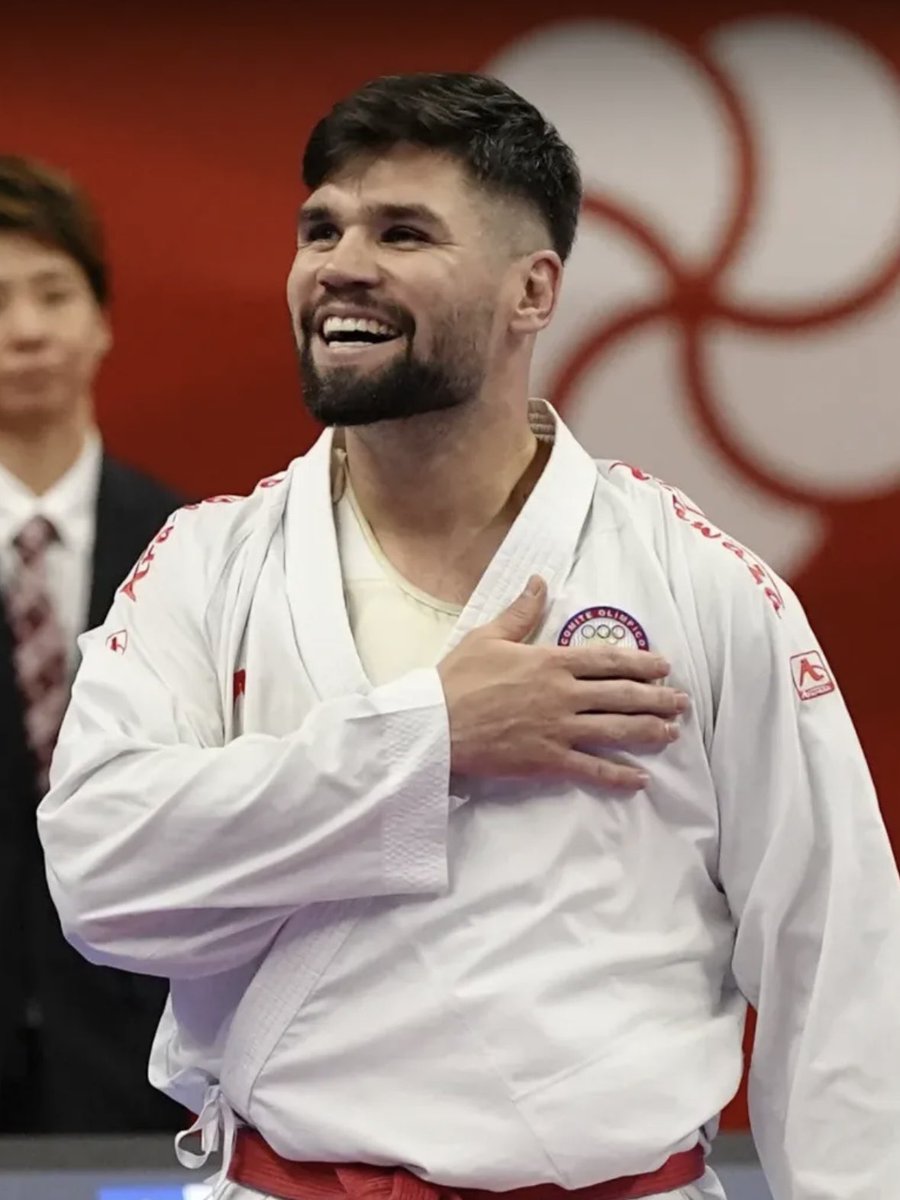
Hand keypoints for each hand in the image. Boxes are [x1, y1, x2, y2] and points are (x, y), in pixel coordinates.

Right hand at [437, 576, 687, 789]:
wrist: (435, 726)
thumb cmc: (457, 679)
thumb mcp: (487, 636)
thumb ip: (520, 612)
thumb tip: (538, 580)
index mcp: (549, 661)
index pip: (606, 659)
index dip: (639, 662)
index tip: (664, 666)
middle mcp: (562, 694)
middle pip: (621, 695)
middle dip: (656, 698)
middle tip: (682, 701)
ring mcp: (558, 729)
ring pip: (615, 730)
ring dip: (648, 731)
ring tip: (672, 733)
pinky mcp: (548, 760)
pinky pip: (591, 769)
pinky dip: (618, 775)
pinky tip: (640, 779)